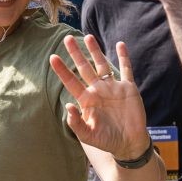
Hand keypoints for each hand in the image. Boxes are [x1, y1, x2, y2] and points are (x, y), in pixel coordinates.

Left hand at [49, 35, 148, 159]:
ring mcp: (113, 87)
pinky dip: (124, 57)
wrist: (128, 143)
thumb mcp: (88, 135)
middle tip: (67, 38)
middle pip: (84, 68)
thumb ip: (76, 123)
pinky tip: (120, 44)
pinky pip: (126, 69)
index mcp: (86, 100)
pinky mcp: (128, 88)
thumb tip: (67, 106)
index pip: (71, 81)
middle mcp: (98, 90)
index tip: (52, 57)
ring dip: (95, 51)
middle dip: (76, 54)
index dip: (62, 70)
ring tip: (88, 37)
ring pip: (102, 64)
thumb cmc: (106, 140)